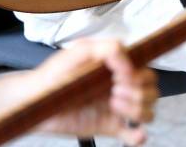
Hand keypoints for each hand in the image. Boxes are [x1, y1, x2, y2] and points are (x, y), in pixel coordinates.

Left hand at [35, 39, 157, 145]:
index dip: (139, 73)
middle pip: (152, 90)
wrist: (33, 101)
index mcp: (117, 67)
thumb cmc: (55, 73)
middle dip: (139, 91)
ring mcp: (116, 108)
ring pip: (148, 111)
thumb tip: (128, 64)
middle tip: (115, 91)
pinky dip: (139, 136)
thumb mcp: (79, 51)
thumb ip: (106, 48)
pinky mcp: (109, 127)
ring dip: (138, 110)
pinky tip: (134, 134)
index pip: (145, 69)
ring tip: (113, 105)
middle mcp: (120, 86)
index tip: (121, 75)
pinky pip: (133, 135)